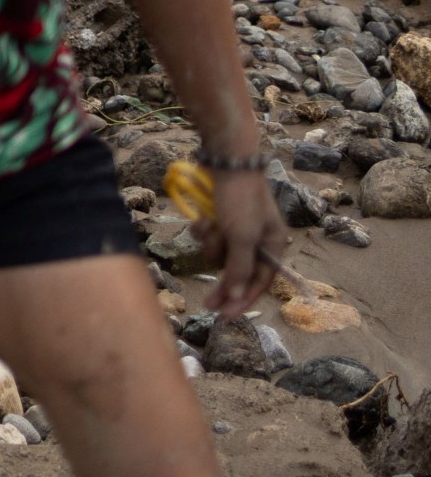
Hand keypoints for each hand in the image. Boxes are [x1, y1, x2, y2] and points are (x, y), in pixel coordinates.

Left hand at [197, 169, 286, 317]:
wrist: (225, 159)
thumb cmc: (240, 198)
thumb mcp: (242, 237)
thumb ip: (240, 269)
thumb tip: (237, 297)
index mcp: (274, 245)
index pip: (260, 282)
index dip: (244, 300)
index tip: (226, 317)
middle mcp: (258, 238)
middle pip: (238, 271)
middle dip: (223, 284)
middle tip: (206, 305)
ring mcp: (237, 227)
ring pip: (219, 252)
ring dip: (211, 243)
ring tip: (210, 226)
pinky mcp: (219, 217)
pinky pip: (208, 235)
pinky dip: (203, 229)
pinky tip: (202, 218)